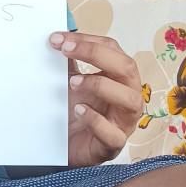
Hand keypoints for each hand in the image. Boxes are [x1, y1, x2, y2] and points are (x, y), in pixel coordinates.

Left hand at [50, 31, 143, 166]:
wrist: (64, 149)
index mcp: (119, 78)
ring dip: (100, 85)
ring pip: (130, 100)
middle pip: (126, 68)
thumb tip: (56, 37)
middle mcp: (127, 97)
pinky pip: (113, 135)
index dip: (87, 40)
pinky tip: (78, 110)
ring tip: (73, 82)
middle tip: (65, 50)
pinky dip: (95, 120)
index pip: (112, 49)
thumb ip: (68, 62)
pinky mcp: (113, 145)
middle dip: (95, 54)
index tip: (57, 39)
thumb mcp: (70, 83)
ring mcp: (123, 123)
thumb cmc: (74, 113)